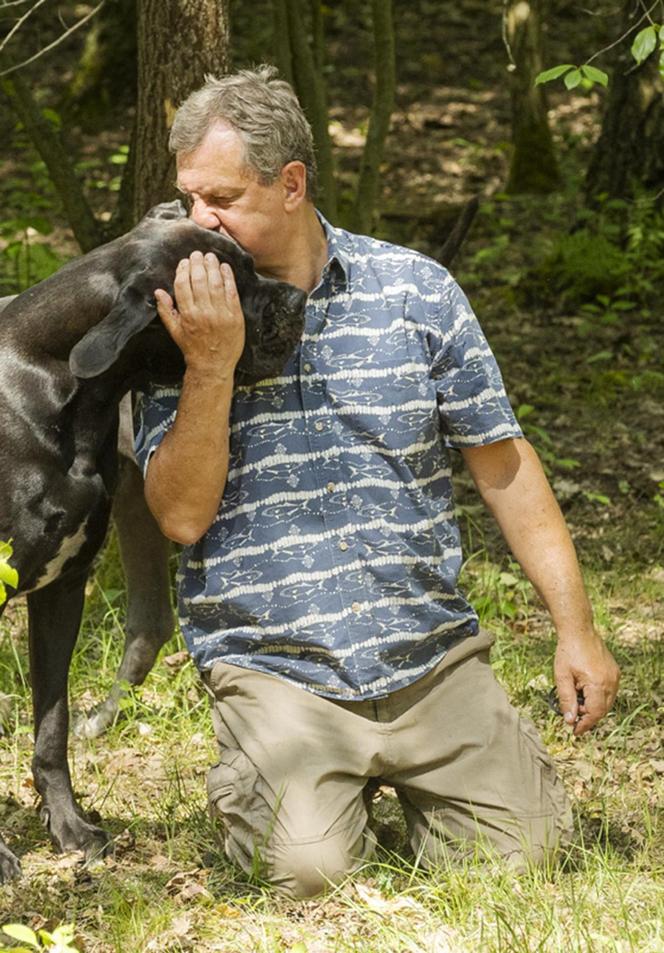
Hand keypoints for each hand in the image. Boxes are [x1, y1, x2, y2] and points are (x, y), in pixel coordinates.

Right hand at [154, 251, 244, 375]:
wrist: (213, 365)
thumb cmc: (192, 348)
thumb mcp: (175, 331)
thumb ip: (166, 311)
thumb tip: (158, 291)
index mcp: (187, 315)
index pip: (183, 285)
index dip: (183, 271)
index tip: (184, 263)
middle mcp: (204, 312)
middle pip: (200, 281)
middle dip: (197, 264)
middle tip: (197, 254)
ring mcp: (221, 314)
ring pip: (216, 283)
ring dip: (212, 267)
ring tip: (210, 257)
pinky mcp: (235, 316)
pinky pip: (232, 292)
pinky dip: (228, 277)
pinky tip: (225, 267)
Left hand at [554, 631, 619, 735]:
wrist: (578, 631)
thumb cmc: (568, 652)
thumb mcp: (562, 677)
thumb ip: (566, 700)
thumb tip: (569, 720)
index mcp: (598, 684)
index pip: (595, 713)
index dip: (585, 725)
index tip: (574, 731)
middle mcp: (611, 682)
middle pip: (602, 710)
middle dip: (588, 716)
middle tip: (573, 715)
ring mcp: (615, 676)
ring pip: (607, 702)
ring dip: (593, 706)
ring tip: (577, 700)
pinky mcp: (614, 672)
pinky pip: (609, 691)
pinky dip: (598, 697)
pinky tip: (584, 690)